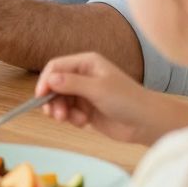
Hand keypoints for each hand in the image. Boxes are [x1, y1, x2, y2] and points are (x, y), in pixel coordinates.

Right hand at [37, 53, 168, 145]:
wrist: (146, 123)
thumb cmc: (128, 100)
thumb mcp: (98, 89)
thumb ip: (72, 83)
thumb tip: (49, 79)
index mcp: (87, 63)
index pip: (56, 66)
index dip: (46, 80)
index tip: (40, 96)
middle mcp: (83, 76)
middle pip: (55, 85)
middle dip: (53, 100)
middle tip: (57, 115)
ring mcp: (84, 93)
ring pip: (60, 100)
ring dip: (61, 111)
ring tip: (71, 120)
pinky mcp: (86, 110)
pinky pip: (68, 112)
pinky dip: (71, 118)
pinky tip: (83, 122)